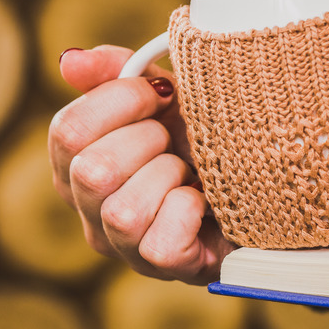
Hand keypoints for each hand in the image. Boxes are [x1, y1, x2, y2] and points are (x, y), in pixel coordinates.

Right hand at [48, 45, 235, 284]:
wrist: (261, 178)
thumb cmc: (203, 136)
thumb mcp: (166, 94)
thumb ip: (117, 70)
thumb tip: (70, 62)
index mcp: (78, 160)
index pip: (67, 130)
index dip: (120, 101)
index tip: (164, 92)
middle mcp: (89, 207)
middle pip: (90, 171)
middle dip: (148, 142)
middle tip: (177, 140)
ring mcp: (122, 243)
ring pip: (123, 212)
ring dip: (170, 178)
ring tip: (191, 172)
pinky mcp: (161, 266)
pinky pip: (159, 244)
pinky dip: (189, 213)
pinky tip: (203, 202)